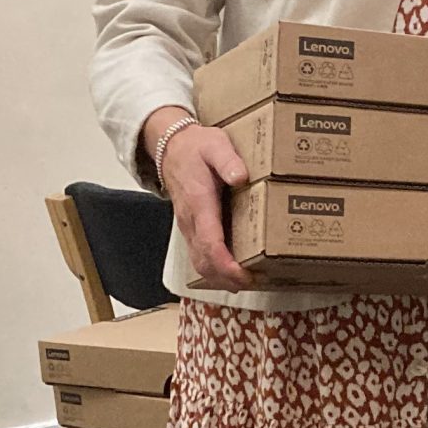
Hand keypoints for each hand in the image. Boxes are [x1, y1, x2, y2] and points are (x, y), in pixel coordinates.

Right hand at [146, 110, 254, 290]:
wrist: (172, 147)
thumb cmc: (197, 147)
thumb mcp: (216, 145)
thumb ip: (228, 160)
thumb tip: (240, 177)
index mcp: (199, 203)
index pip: (210, 244)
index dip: (226, 265)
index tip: (245, 276)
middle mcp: (190, 220)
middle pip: (204, 262)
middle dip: (228, 278)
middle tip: (256, 283)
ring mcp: (188, 227)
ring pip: (199, 263)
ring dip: (221, 278)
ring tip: (248, 282)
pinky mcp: (191, 228)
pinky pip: (199, 256)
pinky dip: (215, 269)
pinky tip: (234, 271)